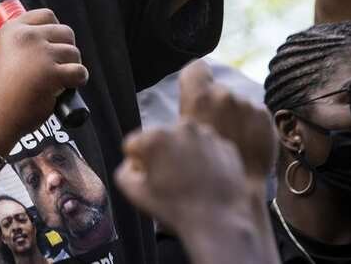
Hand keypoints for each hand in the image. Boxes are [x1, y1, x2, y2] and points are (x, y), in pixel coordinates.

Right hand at [0, 9, 87, 152]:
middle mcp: (26, 36)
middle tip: (58, 66)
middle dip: (66, 49)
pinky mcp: (52, 73)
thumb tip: (55, 38)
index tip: (53, 44)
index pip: (46, 15)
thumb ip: (24, 41)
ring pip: (74, 52)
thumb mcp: (4, 53)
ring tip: (60, 80)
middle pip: (65, 31)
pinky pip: (79, 71)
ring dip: (72, 65)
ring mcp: (39, 54)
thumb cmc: (0, 91)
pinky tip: (67, 87)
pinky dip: (79, 80)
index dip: (55, 30)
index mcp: (11, 29)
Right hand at [116, 121, 281, 263]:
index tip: (148, 179)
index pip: (135, 145)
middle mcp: (183, 127)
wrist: (218, 222)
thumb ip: (123, 171)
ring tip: (189, 183)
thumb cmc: (175, 209)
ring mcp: (208, 135)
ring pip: (186, 142)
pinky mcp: (226, 146)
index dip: (137, 164)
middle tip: (169, 182)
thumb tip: (132, 164)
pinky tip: (205, 182)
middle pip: (162, 140)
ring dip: (184, 157)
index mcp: (156, 136)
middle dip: (162, 156)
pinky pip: (208, 150)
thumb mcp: (134, 193)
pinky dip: (205, 161)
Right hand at [177, 59, 276, 182]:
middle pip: (218, 91)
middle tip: (213, 131)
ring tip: (231, 143)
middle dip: (216, 106)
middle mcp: (224, 95)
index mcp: (198, 98)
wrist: (232, 196)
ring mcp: (248, 105)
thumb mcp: (169, 145)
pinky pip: (254, 115)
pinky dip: (251, 127)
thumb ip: (172, 122)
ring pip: (237, 104)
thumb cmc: (195, 173)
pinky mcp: (265, 117)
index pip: (197, 68)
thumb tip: (169, 119)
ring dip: (234, 117)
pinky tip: (245, 146)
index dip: (196, 79)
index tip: (196, 94)